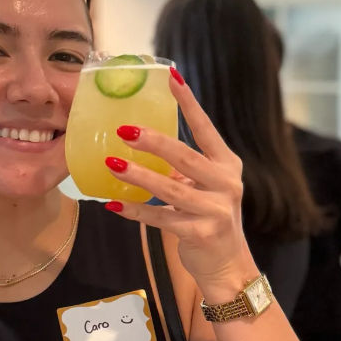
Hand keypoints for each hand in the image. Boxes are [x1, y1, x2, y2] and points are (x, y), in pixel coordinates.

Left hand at [104, 68, 251, 298]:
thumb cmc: (210, 218)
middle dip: (154, 141)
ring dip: (138, 176)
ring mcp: (215, 210)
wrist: (228, 264)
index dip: (188, 102)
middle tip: (124, 129)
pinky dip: (135, 211)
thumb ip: (182, 166)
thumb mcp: (205, 186)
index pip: (205, 128)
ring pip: (170, 188)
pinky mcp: (200, 233)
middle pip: (185, 156)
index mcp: (226, 165)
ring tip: (113, 163)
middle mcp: (226, 184)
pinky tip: (113, 204)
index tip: (171, 76)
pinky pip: (160, 219)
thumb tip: (143, 141)